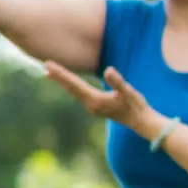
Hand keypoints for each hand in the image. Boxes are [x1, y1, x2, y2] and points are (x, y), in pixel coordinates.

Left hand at [43, 61, 165, 137]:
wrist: (142, 122)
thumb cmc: (136, 106)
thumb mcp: (128, 92)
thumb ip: (118, 81)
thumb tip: (108, 70)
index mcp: (94, 100)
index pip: (74, 84)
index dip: (61, 73)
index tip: (48, 64)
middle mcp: (90, 105)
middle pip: (70, 88)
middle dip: (58, 76)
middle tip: (45, 65)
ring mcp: (93, 107)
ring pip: (74, 92)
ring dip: (63, 82)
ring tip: (51, 73)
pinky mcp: (97, 107)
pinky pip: (80, 94)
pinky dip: (72, 86)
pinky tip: (71, 84)